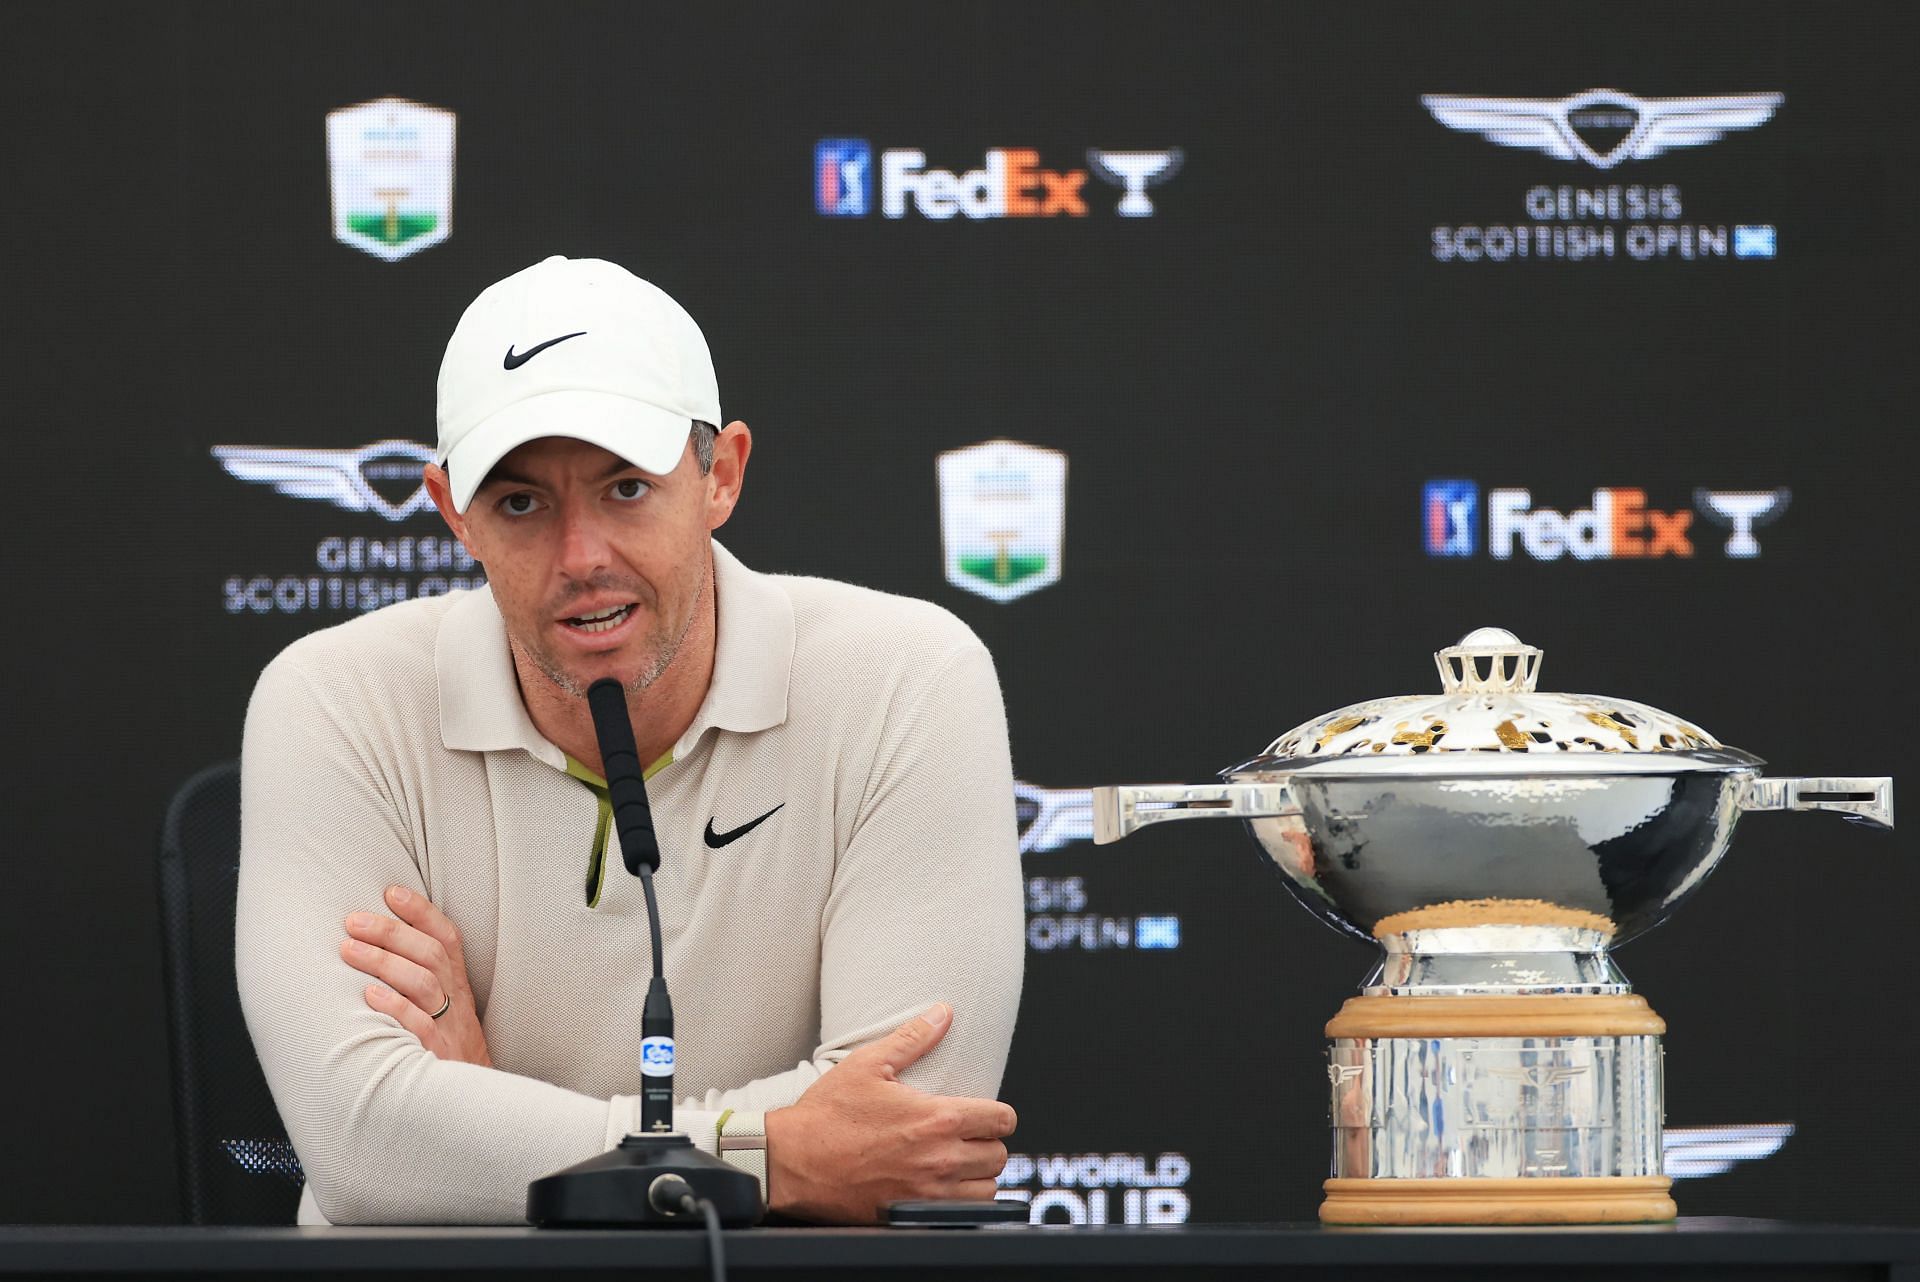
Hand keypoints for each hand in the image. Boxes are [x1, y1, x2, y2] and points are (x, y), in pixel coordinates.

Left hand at [340, 885, 490, 1066]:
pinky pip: (419, 1026)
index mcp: (458, 986)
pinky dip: (394, 1008)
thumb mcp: (447, 1011)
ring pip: (423, 983)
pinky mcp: (435, 1055)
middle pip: (431, 955)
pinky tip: (369, 995)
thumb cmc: (447, 1051)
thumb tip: (377, 945)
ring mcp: (448, 1028)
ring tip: (349, 949)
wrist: (472, 1102)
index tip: (392, 891)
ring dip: (385, 962)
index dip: (422, 912)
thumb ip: (423, 980)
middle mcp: (456, 1002)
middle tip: (354, 920)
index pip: (447, 938)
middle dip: (392, 932)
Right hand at [764, 1003, 1016, 1222]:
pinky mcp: (912, 1216)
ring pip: (986, 1189)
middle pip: (999, 1156)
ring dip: (978, 1175)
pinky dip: (961, 1201)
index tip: (983, 1113)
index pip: (1001, 1119)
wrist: (793, 1162)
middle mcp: (939, 1159)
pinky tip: (943, 1186)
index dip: (997, 1113)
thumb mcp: (868, 1065)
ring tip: (958, 1161)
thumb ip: (913, 1038)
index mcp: (936, 1119)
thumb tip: (943, 1014)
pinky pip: (962, 1215)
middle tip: (967, 1136)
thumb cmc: (827, 1115)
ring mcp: (927, 1193)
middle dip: (988, 1143)